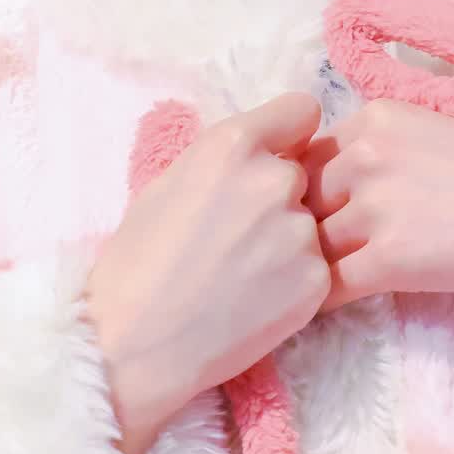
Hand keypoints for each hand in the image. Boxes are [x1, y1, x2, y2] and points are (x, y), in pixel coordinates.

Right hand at [85, 92, 329, 453]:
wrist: (135, 343)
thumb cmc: (137, 262)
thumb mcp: (169, 183)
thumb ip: (226, 160)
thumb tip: (263, 151)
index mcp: (232, 144)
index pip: (300, 110)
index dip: (289, 134)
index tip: (278, 155)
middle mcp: (275, 179)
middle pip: (303, 172)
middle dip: (281, 196)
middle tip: (241, 234)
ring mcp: (301, 231)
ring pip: (311, 222)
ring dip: (289, 241)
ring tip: (244, 274)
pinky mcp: (317, 279)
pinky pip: (317, 266)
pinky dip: (296, 281)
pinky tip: (257, 300)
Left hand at [299, 98, 453, 318]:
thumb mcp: (435, 135)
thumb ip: (380, 151)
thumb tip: (330, 187)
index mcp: (376, 117)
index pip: (307, 156)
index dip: (304, 192)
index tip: (308, 218)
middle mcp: (367, 153)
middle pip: (298, 201)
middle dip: (298, 231)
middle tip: (293, 260)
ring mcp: (377, 206)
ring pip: (309, 246)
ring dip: (305, 270)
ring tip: (297, 291)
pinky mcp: (390, 259)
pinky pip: (328, 288)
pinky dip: (317, 303)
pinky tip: (315, 313)